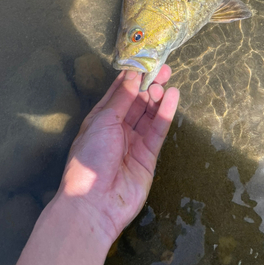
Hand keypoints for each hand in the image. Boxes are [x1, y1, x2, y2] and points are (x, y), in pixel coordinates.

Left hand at [59, 65, 178, 241]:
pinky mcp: (148, 156)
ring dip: (157, 97)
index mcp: (100, 119)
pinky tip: (172, 97)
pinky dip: (165, 113)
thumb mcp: (103, 121)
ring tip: (166, 80)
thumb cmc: (90, 157)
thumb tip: (133, 74)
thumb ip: (122, 98)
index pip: (118, 93)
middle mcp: (117, 129)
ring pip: (148, 114)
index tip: (144, 61)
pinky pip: (158, 130)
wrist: (94, 203)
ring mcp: (133, 142)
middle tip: (162, 68)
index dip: (131, 77)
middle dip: (148, 85)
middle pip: (136, 102)